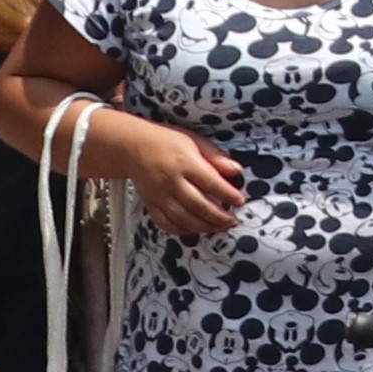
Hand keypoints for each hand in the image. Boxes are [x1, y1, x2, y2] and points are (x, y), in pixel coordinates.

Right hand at [99, 113, 246, 240]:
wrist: (132, 147)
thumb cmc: (166, 142)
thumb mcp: (195, 141)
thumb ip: (216, 157)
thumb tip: (236, 170)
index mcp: (184, 162)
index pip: (211, 182)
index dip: (228, 194)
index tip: (240, 200)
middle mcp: (171, 181)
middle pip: (198, 205)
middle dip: (219, 216)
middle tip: (233, 220)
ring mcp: (159, 195)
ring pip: (184, 219)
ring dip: (205, 226)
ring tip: (220, 226)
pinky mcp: (150, 204)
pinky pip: (167, 223)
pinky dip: (183, 230)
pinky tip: (196, 228)